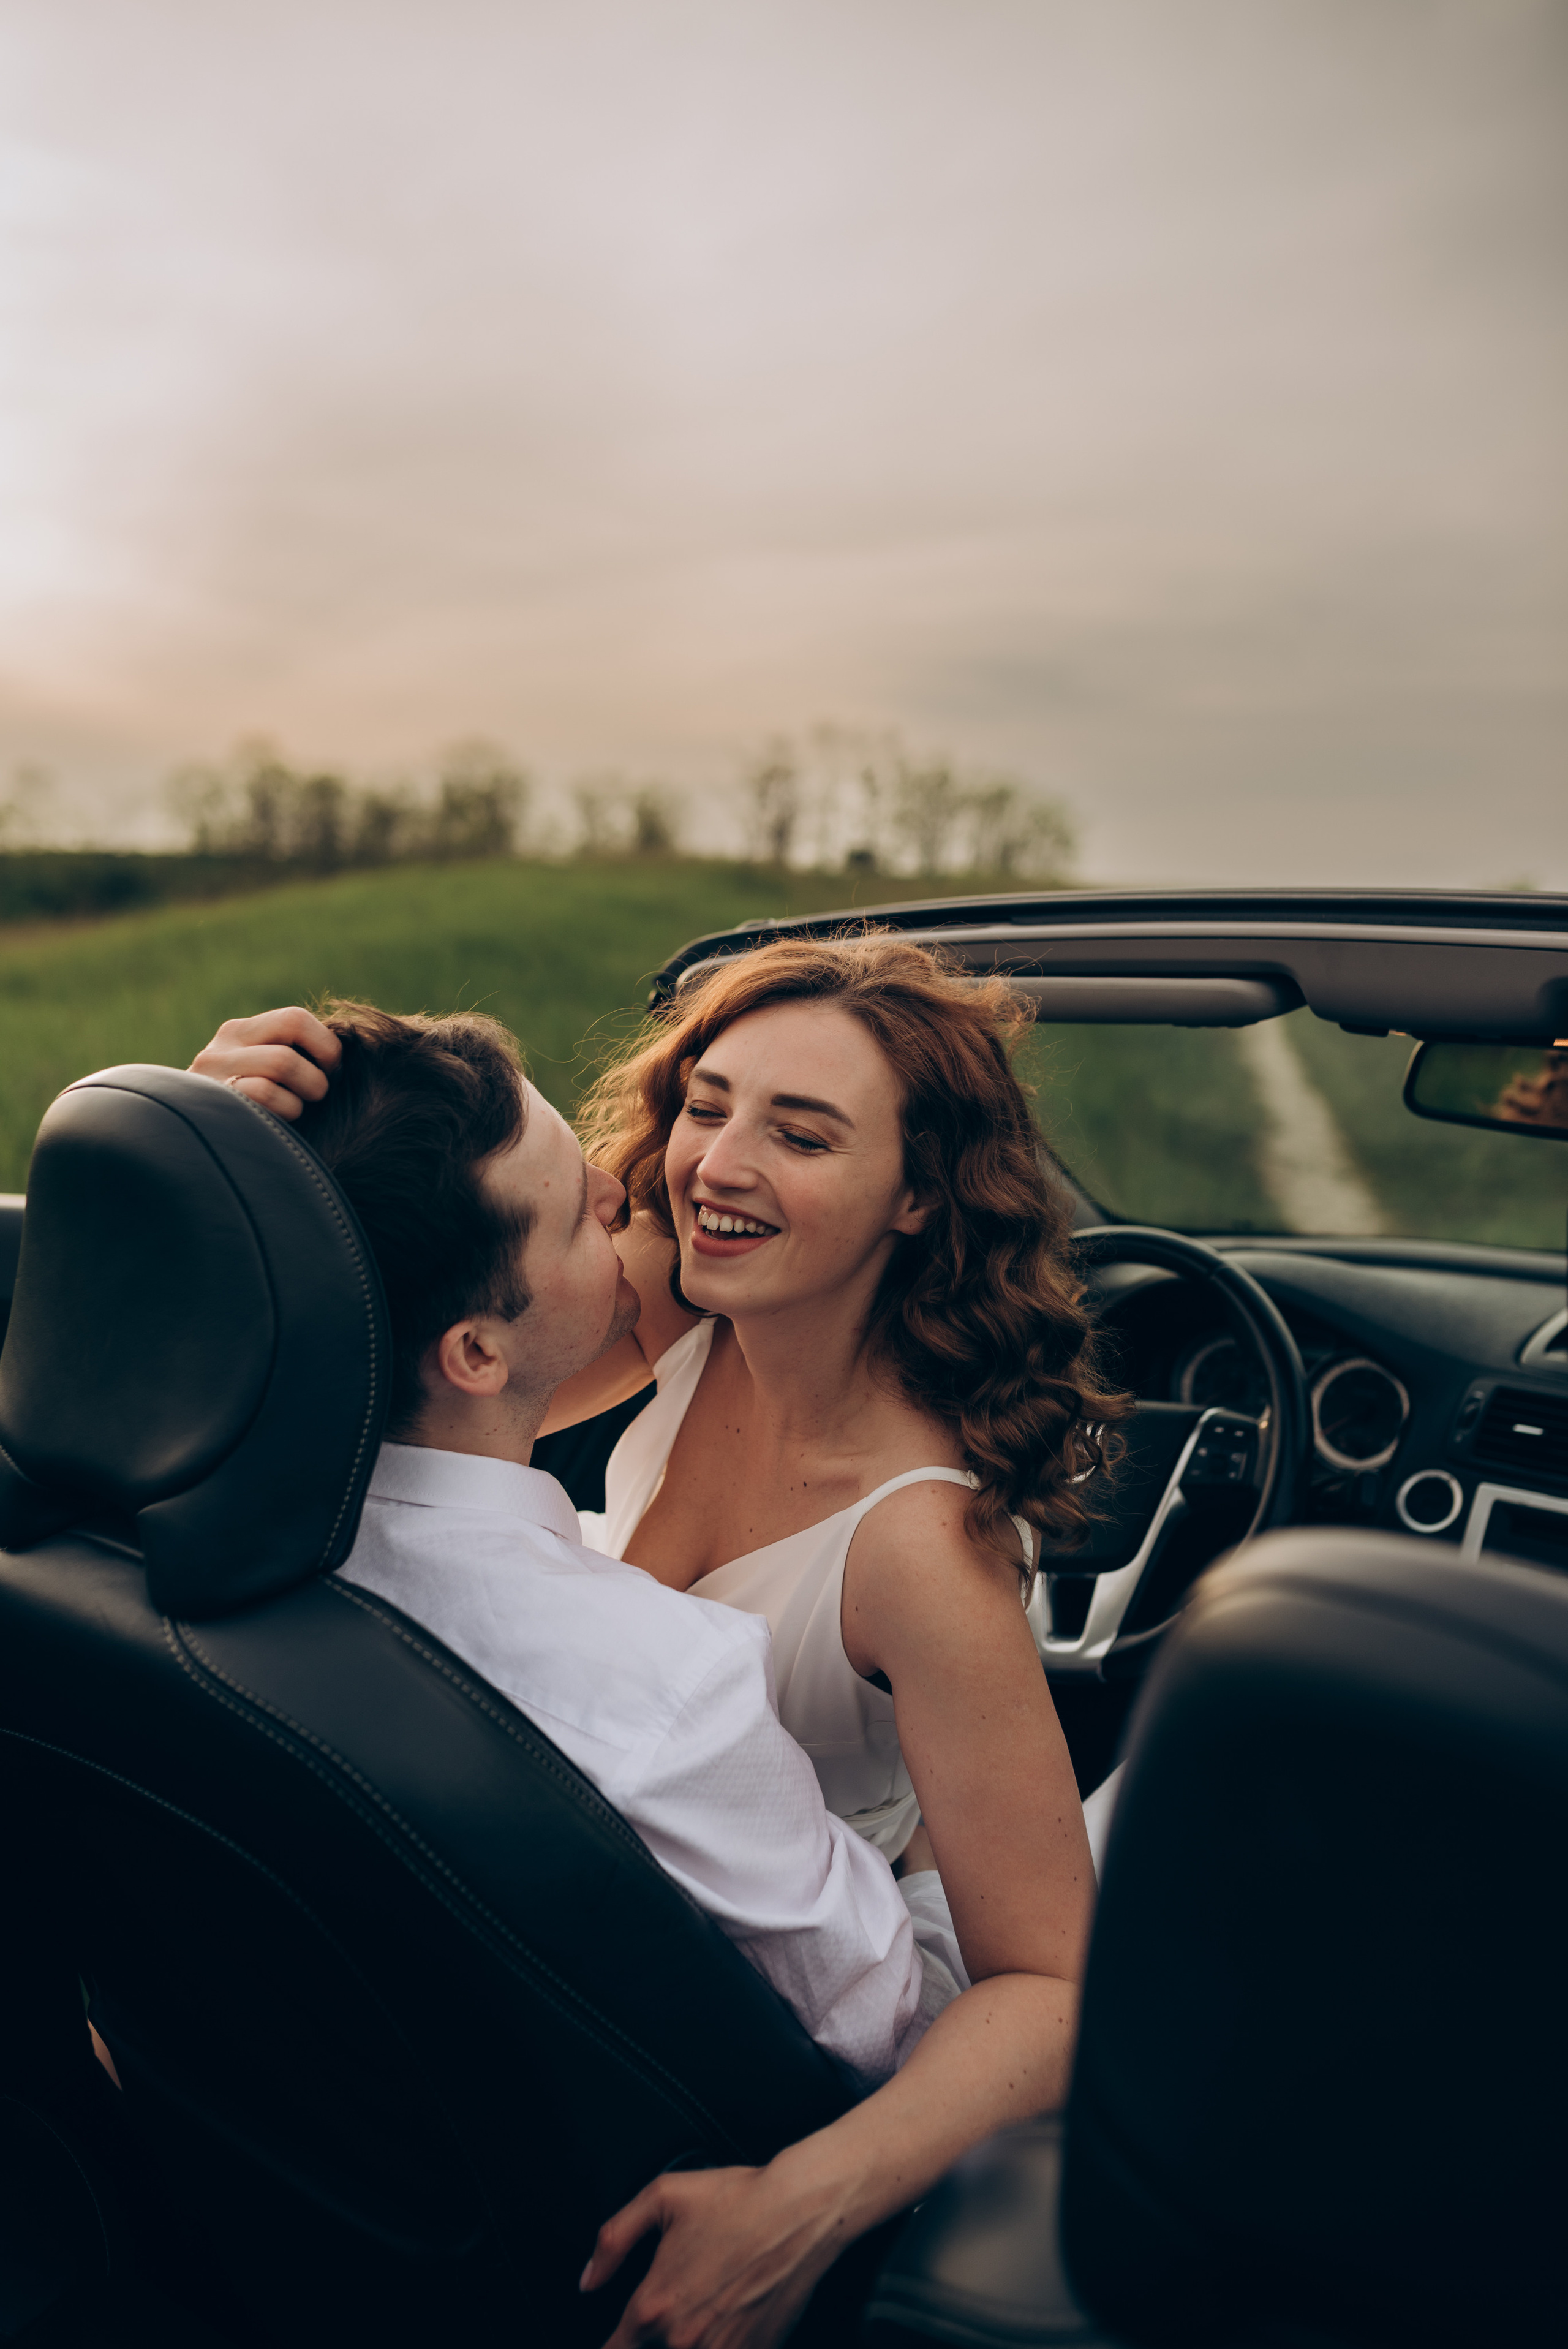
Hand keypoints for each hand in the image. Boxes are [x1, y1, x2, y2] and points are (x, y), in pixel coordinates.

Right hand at [189, 1007, 341, 1121]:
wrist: (195, 1152)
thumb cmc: (250, 1120)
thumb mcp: (261, 1077)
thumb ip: (291, 1058)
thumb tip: (346, 1056)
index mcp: (238, 1033)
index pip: (295, 1018)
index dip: (326, 1046)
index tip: (330, 1073)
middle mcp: (222, 1046)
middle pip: (293, 1027)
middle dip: (319, 1066)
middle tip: (317, 1096)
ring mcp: (212, 1072)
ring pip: (283, 1060)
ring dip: (304, 1094)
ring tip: (296, 1112)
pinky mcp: (214, 1100)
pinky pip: (265, 1092)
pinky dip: (285, 1112)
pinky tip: (278, 1126)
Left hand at [581, 2160, 845, 2348]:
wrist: (801, 2211)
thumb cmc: (737, 2200)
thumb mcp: (662, 2196)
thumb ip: (613, 2240)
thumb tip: (589, 2279)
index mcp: (654, 2306)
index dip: (613, 2344)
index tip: (622, 2335)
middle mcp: (684, 2340)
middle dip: (648, 2341)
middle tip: (666, 2316)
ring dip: (682, 2344)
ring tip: (693, 2321)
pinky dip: (717, 2343)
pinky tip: (721, 2325)